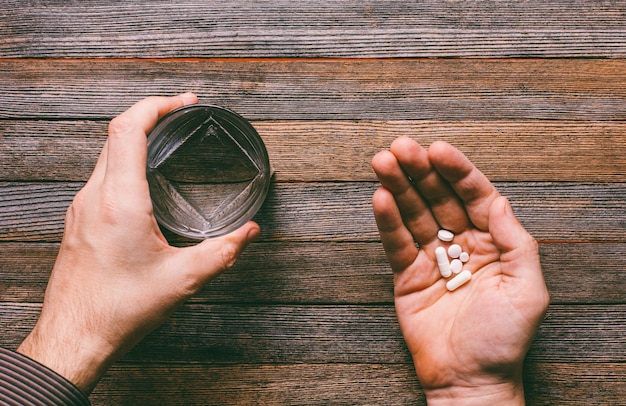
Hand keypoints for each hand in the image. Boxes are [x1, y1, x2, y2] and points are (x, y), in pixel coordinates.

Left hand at [18, 94, 259, 393]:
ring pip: (106, 153)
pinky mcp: (79, 221)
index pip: (129, 129)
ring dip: (135, 136)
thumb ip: (223, 252)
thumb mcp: (182, 280)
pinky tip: (144, 177)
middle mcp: (95, 198)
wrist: (74, 336)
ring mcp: (82, 208)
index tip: (184, 102)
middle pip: (115, 133)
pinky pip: (101, 174)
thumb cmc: (118, 310)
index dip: (157, 106)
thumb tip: (249, 232)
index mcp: (119, 202)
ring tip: (167, 138)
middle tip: (181, 113)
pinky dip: (124, 160)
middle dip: (150, 114)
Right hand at [372, 137, 548, 404]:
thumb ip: (518, 242)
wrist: (469, 379)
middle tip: (400, 147)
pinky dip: (387, 221)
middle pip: (437, 198)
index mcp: (493, 243)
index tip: (438, 149)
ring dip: (397, 186)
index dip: (456, 171)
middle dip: (419, 171)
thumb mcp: (528, 290)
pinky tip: (380, 198)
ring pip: (412, 214)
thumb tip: (501, 201)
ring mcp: (431, 259)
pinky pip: (395, 243)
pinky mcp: (406, 276)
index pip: (473, 196)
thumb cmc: (503, 340)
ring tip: (382, 161)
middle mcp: (460, 245)